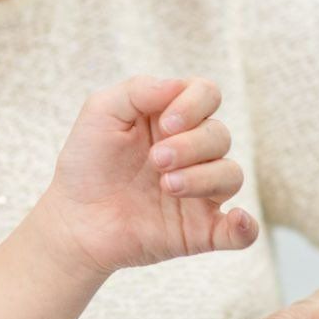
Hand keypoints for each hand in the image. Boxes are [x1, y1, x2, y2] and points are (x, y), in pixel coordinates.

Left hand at [33, 76, 256, 277]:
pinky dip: (246, 227)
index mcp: (172, 119)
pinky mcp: (200, 231)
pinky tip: (238, 220)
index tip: (165, 124)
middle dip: (191, 145)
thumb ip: (139, 90)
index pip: (207, 95)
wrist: (73, 221)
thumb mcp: (102, 112)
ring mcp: (199, 192)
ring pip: (231, 175)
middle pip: (220, 135)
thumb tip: (179, 86)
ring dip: (204, 178)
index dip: (194, 104)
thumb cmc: (87, 163)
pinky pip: (240, 232)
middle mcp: (192, 153)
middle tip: (156, 160)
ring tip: (166, 186)